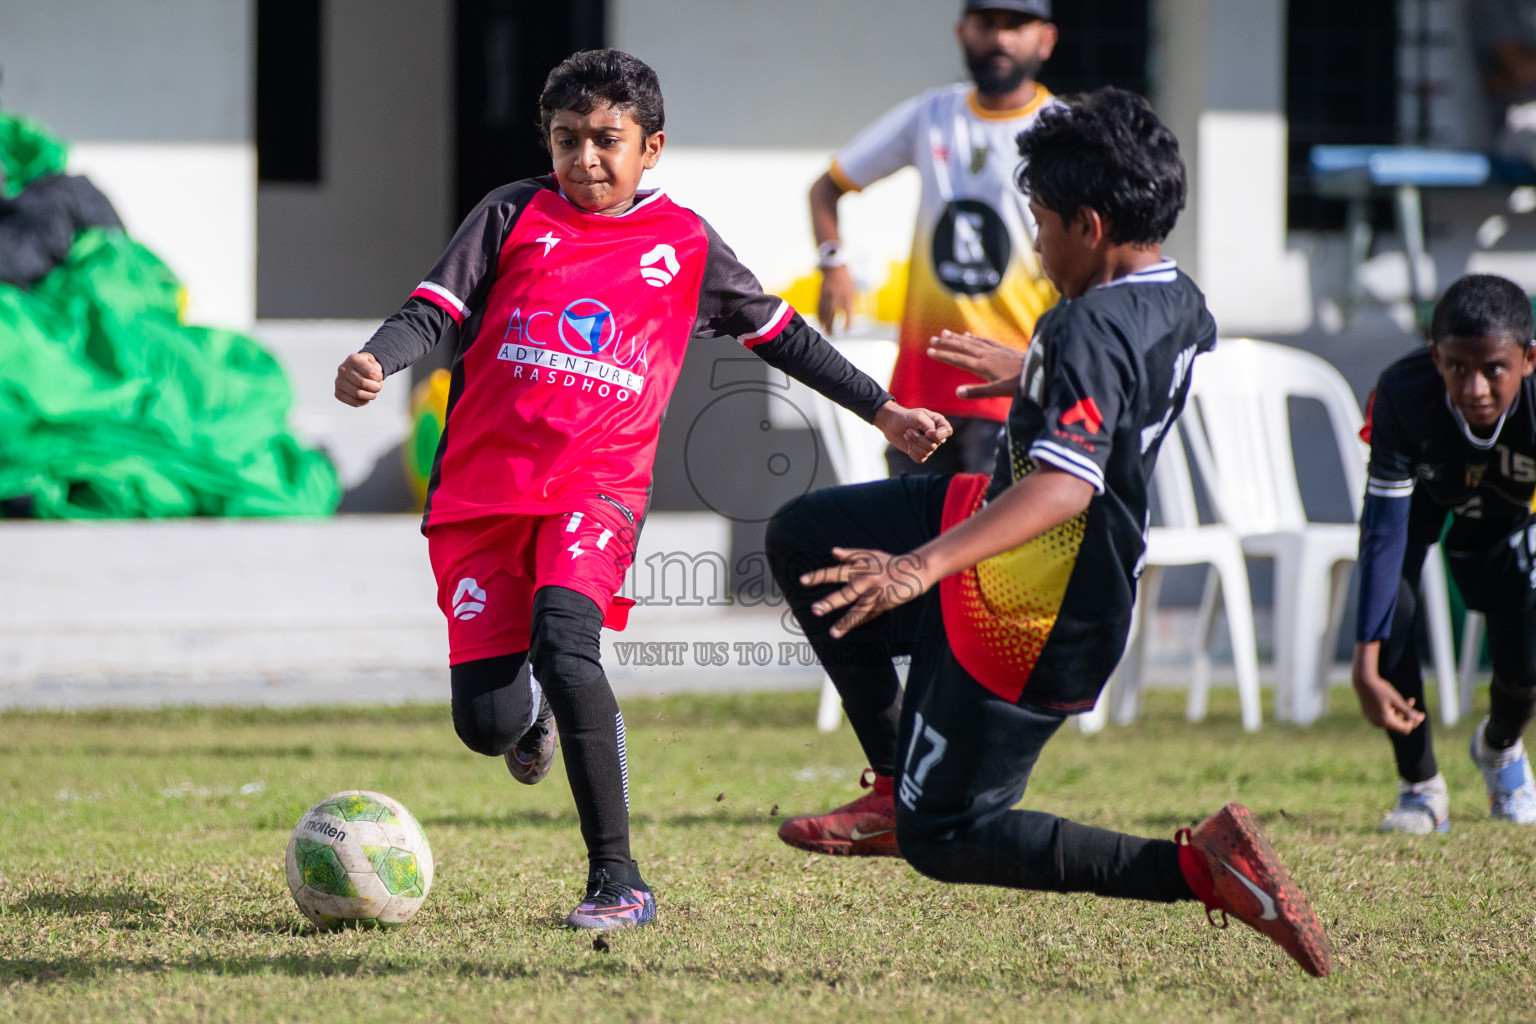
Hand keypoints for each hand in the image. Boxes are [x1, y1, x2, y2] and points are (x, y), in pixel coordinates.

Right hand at [335, 351, 383, 406]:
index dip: (379, 377)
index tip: (379, 377)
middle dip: (376, 388)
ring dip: (371, 396)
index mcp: (353, 359)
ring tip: (373, 392)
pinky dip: (364, 402)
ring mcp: (338, 382)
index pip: (370, 373)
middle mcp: (343, 369)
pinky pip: (354, 402)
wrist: (357, 370)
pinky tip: (366, 397)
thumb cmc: (368, 367)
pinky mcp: (338, 393)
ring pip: (358, 394)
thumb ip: (377, 372)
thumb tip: (375, 385)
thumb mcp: (374, 364)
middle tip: (378, 386)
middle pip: (363, 384)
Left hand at [800, 546, 932, 637]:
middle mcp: (866, 580)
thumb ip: (851, 555)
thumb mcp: (870, 554)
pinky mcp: (886, 603)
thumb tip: (833, 551)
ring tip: (833, 633)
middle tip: (814, 610)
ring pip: (859, 610)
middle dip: (830, 602)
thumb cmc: (891, 562)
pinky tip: (847, 631)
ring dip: (846, 622)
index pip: (835, 572)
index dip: (818, 576)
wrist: (917, 568)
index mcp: (859, 568)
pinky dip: (859, 623)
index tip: (802, 581)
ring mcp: (877, 593)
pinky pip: (870, 616)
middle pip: (846, 593)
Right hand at [817, 264, 856, 335]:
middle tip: (832, 335)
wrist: (835, 269)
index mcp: (847, 298)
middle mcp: (837, 299)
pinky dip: (819, 316)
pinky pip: (819, 308)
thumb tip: (850, 316)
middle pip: (833, 316)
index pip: (848, 314)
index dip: (848, 323)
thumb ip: (851, 304)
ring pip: (824, 313)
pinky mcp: (821, 295)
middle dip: (832, 327)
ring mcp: (828, 297)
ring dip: (824, 323)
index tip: (847, 331)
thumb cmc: (845, 281)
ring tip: (825, 330)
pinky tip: (820, 321)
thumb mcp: (853, 291)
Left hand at [874, 402, 951, 463]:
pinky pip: (920, 458)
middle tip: (909, 430)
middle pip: (934, 445)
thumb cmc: (905, 417)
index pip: (948, 432)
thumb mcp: (918, 417)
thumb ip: (929, 425)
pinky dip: (912, 452)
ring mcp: (929, 445)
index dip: (938, 435)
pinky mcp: (921, 453)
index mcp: (939, 423)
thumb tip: (938, 440)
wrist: (891, 424)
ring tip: (907, 434)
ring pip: (926, 452)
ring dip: (913, 444)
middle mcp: (936, 435)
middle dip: (918, 439)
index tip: (926, 433)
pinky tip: (908, 444)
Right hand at [927, 330, 1025, 399]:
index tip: (930, 351)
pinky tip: (968, 335)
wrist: (1038, 372)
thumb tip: (957, 393)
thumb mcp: (997, 391)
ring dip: (957, 338)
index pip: (958, 359)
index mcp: (982, 366)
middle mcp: (986, 355)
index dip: (943, 355)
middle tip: (932, 339)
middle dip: (946, 343)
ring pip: (971, 342)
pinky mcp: (1002, 348)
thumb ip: (977, 392)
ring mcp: (994, 350)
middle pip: (962, 347)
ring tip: (944, 333)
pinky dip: (973, 337)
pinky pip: (983, 340)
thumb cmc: (1018, 385)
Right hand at [1351, 643, 1424, 734]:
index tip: (1421, 714)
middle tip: (1418, 708)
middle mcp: (1378, 723)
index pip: (1405, 728)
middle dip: (1409, 717)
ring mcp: (1372, 719)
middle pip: (1399, 725)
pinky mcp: (1370, 715)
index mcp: (1385, 720)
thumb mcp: (1396, 699)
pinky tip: (1397, 702)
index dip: (1414, 722)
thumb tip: (1418, 718)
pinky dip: (1393, 711)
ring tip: (1410, 700)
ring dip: (1402, 713)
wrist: (1363, 681)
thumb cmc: (1380, 689)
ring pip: (1392, 720)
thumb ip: (1407, 710)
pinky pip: (1385, 717)